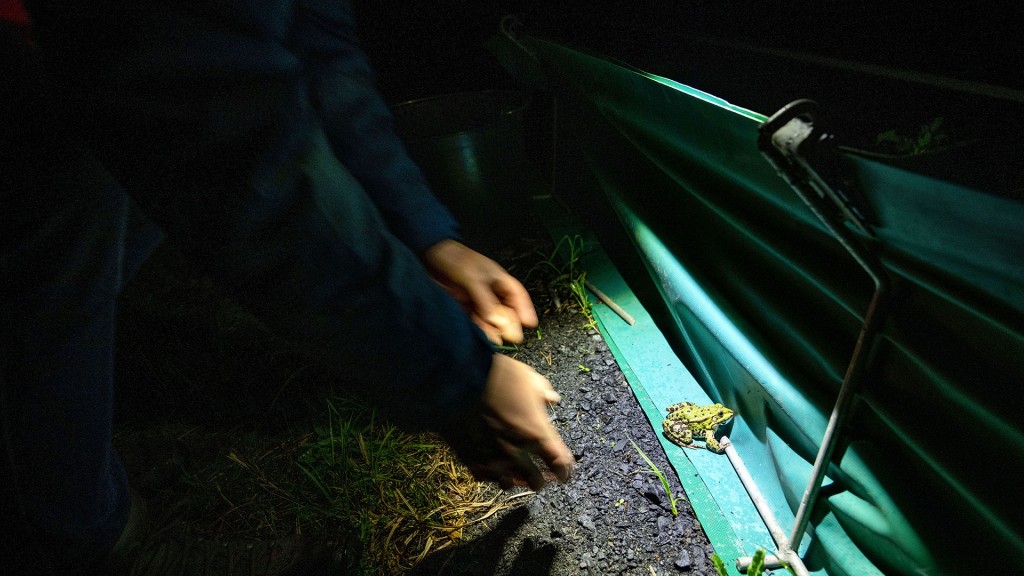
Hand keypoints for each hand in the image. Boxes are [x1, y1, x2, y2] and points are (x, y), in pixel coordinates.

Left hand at [422, 239, 536, 344]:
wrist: (429, 256)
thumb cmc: (455, 259)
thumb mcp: (473, 278)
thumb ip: (486, 300)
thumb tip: (500, 321)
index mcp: (498, 280)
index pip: (517, 295)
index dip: (525, 309)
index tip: (530, 324)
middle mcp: (489, 291)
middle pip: (504, 310)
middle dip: (509, 324)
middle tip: (512, 337)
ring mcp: (476, 299)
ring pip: (489, 318)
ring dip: (492, 328)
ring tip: (494, 339)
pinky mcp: (463, 306)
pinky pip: (474, 320)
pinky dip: (477, 328)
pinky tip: (480, 335)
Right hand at [441, 354, 573, 489]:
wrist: (457, 378)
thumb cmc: (496, 374)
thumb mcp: (527, 377)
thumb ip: (543, 391)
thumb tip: (552, 398)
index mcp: (536, 432)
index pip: (559, 463)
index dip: (564, 471)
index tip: (564, 474)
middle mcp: (517, 451)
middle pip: (536, 481)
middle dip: (540, 480)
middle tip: (541, 477)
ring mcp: (492, 458)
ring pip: (509, 484)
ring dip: (514, 479)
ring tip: (514, 474)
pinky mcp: (470, 459)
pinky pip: (485, 477)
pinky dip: (491, 474)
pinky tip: (491, 467)